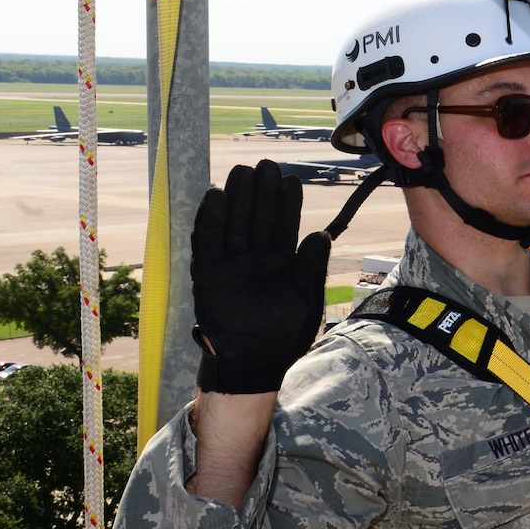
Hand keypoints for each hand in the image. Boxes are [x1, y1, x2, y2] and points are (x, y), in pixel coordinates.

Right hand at [190, 161, 330, 393]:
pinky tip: (215, 196)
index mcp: (280, 263)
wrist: (257, 362)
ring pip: (233, 224)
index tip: (291, 180)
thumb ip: (312, 267)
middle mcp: (254, 260)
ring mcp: (230, 266)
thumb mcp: (307, 299)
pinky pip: (207, 243)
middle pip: (257, 219)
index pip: (283, 226)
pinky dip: (210, 221)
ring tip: (242, 172)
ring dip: (236, 199)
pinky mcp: (208, 275)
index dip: (286, 204)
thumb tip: (322, 235)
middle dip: (262, 193)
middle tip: (266, 166)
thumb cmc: (285, 334)